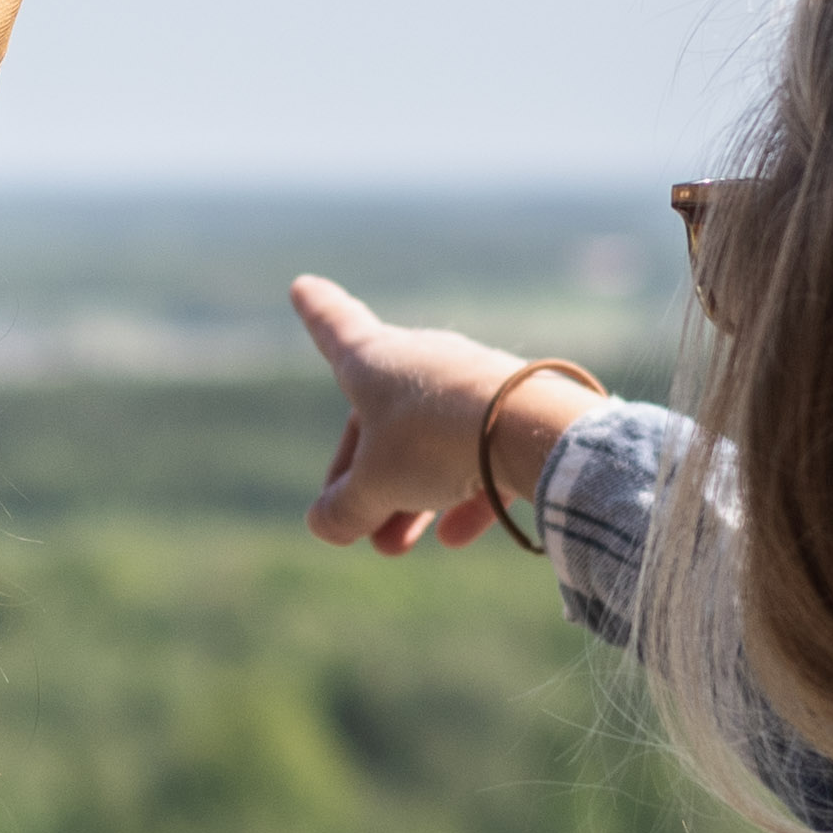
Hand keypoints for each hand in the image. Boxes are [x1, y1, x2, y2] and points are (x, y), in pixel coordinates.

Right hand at [289, 277, 600, 555]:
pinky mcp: (514, 412)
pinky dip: (462, 494)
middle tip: (354, 527)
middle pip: (380, 418)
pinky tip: (455, 539)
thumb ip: (344, 507)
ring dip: (408, 497)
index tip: (301, 285)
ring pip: (429, 444)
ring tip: (394, 547)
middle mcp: (421, 360)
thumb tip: (325, 524)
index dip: (316, 311)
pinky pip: (478, 455)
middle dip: (364, 478)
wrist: (530, 430)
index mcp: (374, 360)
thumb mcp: (374, 485)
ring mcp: (470, 384)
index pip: (334, 328)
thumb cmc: (433, 442)